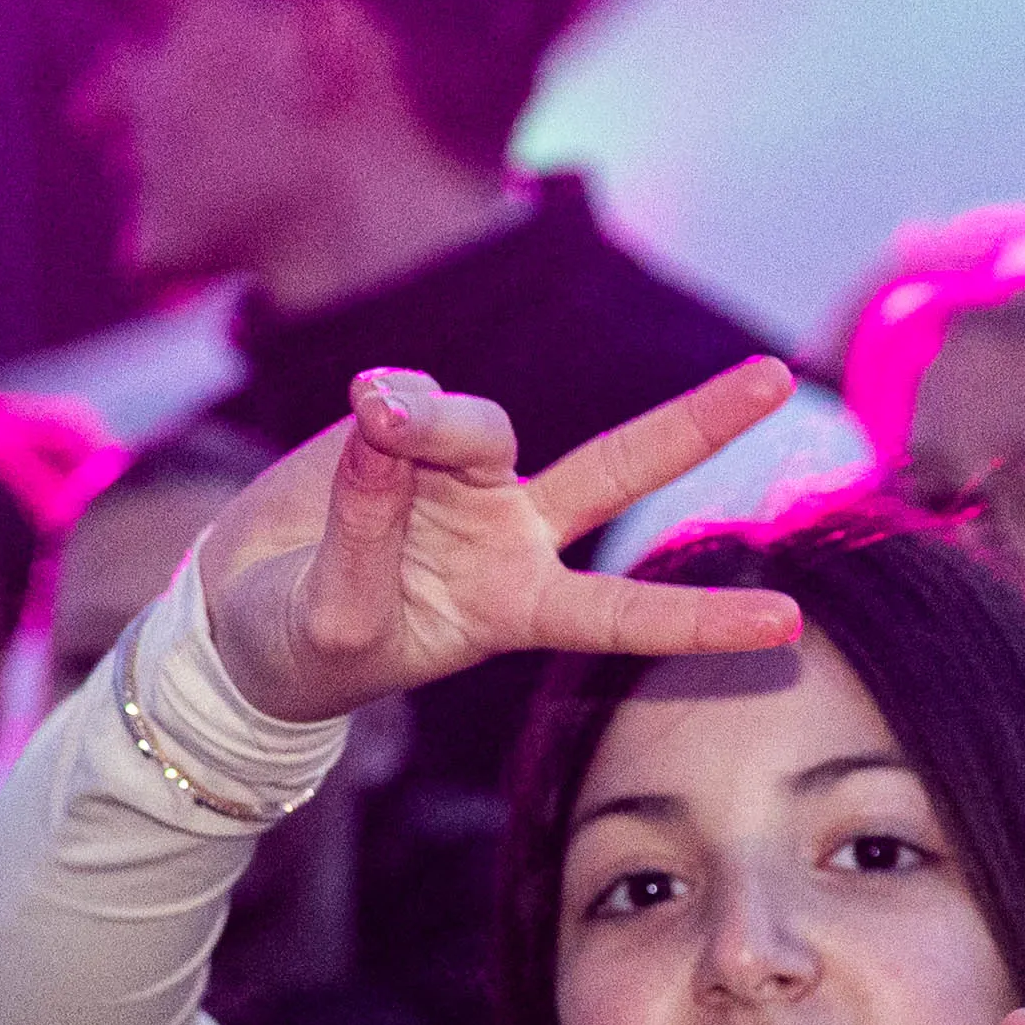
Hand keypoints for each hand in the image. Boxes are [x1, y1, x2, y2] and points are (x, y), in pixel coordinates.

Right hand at [194, 362, 806, 727]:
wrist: (236, 613)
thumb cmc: (302, 646)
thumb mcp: (336, 620)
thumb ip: (367, 531)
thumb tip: (391, 416)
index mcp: (519, 607)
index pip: (622, 614)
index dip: (700, 621)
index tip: (788, 627)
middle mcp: (512, 533)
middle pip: (621, 470)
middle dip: (698, 424)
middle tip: (775, 378)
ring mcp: (463, 475)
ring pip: (483, 425)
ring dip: (436, 421)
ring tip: (374, 417)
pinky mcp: (402, 428)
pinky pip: (412, 400)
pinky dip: (390, 402)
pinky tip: (361, 409)